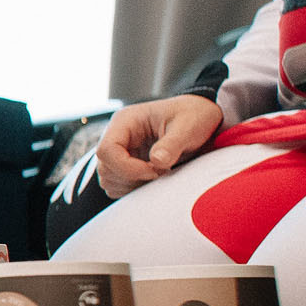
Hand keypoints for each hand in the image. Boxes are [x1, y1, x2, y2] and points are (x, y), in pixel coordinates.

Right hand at [95, 94, 223, 198]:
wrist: (200, 119)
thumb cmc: (193, 116)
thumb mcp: (188, 126)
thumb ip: (171, 144)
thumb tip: (157, 161)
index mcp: (125, 121)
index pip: (106, 150)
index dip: (127, 167)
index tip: (155, 170)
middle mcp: (117, 136)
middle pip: (104, 167)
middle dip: (132, 177)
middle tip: (162, 172)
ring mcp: (119, 152)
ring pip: (108, 179)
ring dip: (132, 185)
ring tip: (159, 174)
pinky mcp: (125, 166)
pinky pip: (117, 186)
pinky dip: (133, 189)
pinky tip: (154, 179)